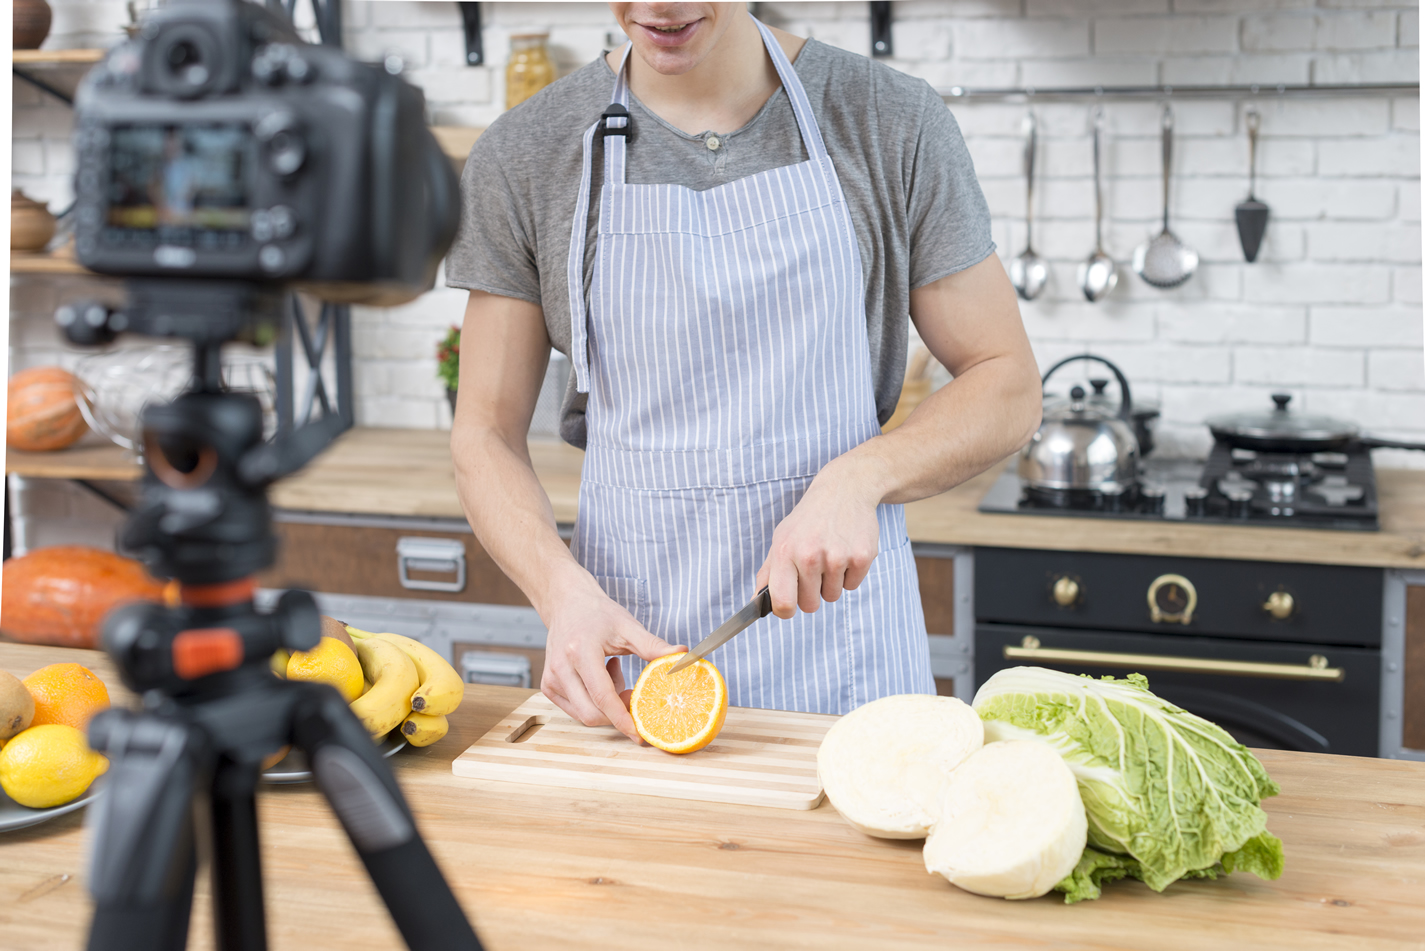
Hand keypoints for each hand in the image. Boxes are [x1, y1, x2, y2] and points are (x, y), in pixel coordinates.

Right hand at [540, 576, 677, 739]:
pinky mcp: (548, 686)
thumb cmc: (598, 613)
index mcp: (580, 652)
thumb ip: (654, 646)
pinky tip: (600, 677)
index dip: (622, 719)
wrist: (567, 603)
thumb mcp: (628, 627)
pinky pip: (576, 709)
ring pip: (584, 714)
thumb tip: (683, 656)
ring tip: (613, 675)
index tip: (640, 735)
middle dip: (617, 714)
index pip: (602, 697)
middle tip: (633, 693)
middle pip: (591, 713)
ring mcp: (550, 679)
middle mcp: (560, 668)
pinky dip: (594, 701)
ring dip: (606, 706)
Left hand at [754, 459, 883, 618]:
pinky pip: (852, 586)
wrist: (844, 490)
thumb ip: (768, 572)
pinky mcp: (862, 557)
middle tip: (813, 570)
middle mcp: (810, 556)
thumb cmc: (808, 519)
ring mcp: (837, 557)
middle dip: (811, 593)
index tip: (789, 605)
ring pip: (832, 596)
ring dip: (831, 582)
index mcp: (785, 552)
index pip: (783, 603)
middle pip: (810, 605)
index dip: (786, 610)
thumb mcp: (781, 538)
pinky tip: (845, 551)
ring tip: (830, 555)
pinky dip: (849, 574)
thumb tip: (756, 602)